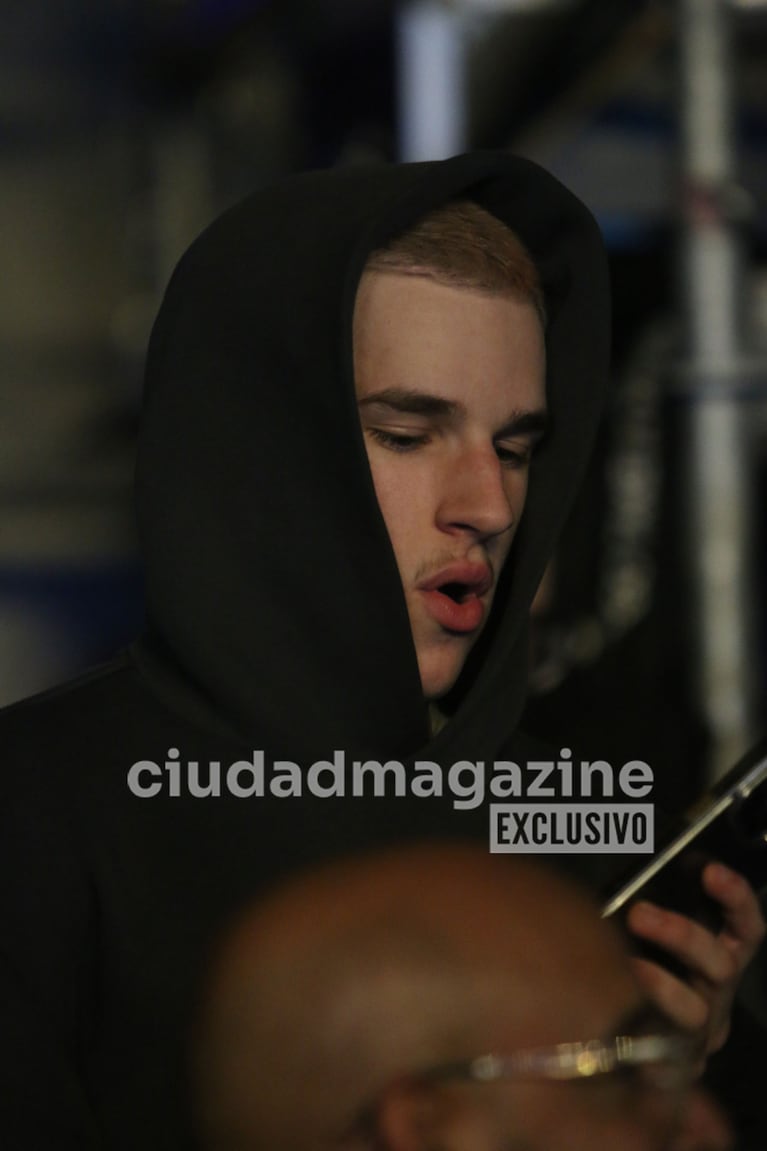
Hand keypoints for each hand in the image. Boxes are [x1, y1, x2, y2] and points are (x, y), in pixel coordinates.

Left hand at [626, 864, 764, 1056]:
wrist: (626, 1039)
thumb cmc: (639, 960)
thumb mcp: (649, 927)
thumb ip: (648, 898)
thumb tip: (624, 851)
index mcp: (720, 954)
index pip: (745, 926)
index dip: (735, 898)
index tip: (708, 871)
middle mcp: (717, 994)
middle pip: (722, 967)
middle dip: (683, 936)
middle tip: (638, 913)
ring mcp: (700, 1033)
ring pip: (695, 1012)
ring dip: (661, 986)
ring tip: (624, 965)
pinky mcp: (675, 1066)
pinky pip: (664, 1055)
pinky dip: (641, 1032)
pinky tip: (614, 1014)